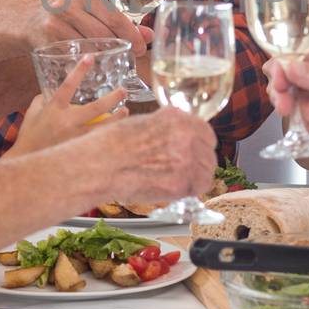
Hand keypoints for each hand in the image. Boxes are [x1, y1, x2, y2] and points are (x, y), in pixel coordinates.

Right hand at [8, 54, 126, 156]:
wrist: (27, 160)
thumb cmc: (30, 134)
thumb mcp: (34, 111)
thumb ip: (44, 98)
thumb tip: (53, 89)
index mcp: (54, 108)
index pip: (68, 85)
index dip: (79, 70)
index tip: (90, 57)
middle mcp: (67, 122)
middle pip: (96, 108)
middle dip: (112, 98)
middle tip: (123, 90)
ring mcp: (75, 137)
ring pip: (103, 127)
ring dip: (117, 119)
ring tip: (126, 111)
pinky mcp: (79, 150)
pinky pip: (98, 141)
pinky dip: (108, 136)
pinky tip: (118, 132)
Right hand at [26, 0, 153, 54]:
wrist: (29, 20)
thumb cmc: (69, 15)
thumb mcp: (92, 10)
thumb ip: (120, 20)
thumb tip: (149, 35)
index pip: (115, 17)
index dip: (132, 35)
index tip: (141, 48)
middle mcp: (69, 5)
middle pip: (104, 34)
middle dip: (121, 48)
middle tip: (131, 57)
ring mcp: (55, 23)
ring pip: (90, 47)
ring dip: (105, 57)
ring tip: (114, 61)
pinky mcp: (46, 41)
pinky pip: (74, 57)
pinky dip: (86, 63)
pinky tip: (93, 66)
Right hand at [85, 107, 217, 202]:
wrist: (100, 166)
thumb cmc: (112, 145)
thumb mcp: (143, 122)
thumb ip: (167, 125)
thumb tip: (178, 131)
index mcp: (177, 119)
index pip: (205, 132)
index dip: (200, 143)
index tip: (195, 150)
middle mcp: (186, 137)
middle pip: (208, 152)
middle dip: (198, 160)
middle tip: (184, 168)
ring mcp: (186, 160)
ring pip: (206, 170)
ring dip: (196, 176)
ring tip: (178, 179)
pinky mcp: (181, 183)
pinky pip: (199, 187)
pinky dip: (192, 189)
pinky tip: (178, 188)